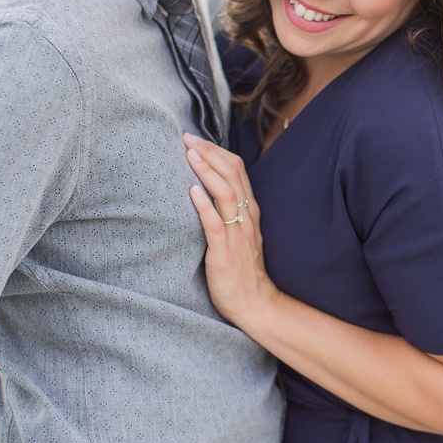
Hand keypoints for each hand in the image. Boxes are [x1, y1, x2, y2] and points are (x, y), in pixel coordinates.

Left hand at [183, 133, 280, 333]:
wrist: (255, 304)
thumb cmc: (242, 271)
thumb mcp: (239, 235)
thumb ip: (229, 213)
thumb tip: (206, 191)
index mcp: (249, 212)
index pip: (237, 171)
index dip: (217, 152)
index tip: (195, 139)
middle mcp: (246, 218)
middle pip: (232, 175)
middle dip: (209, 153)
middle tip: (187, 138)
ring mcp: (237, 235)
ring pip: (227, 194)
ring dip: (207, 172)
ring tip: (188, 155)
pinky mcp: (224, 253)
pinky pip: (215, 225)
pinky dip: (204, 206)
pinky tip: (191, 192)